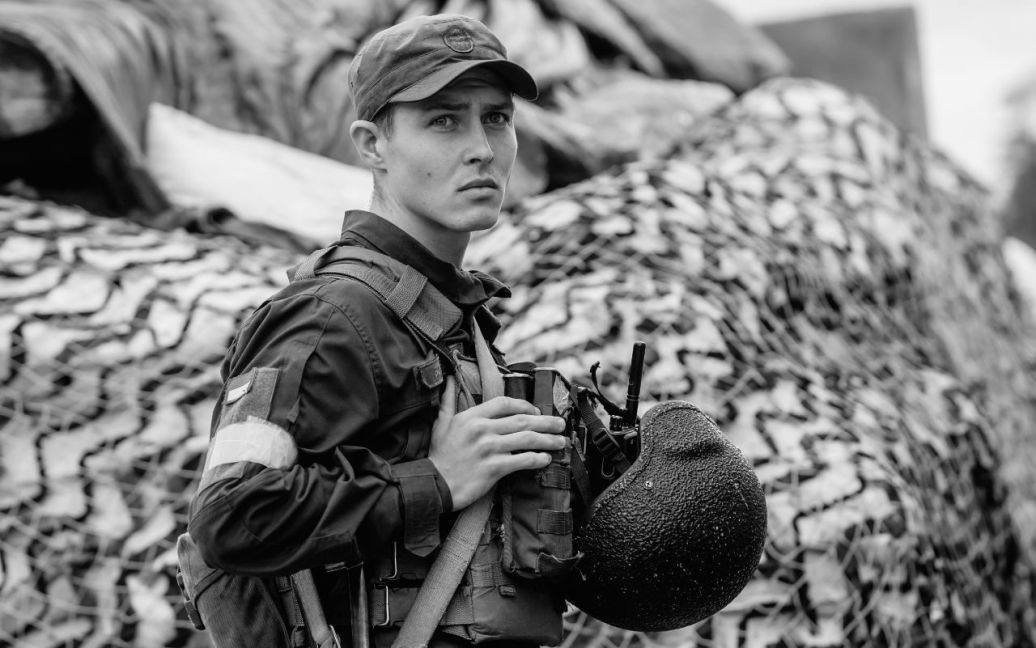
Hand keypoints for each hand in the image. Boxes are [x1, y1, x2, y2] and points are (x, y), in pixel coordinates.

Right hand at [427, 376, 566, 509]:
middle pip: (522, 420)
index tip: (535, 411)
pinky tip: (545, 459)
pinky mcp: (494, 468)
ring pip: (527, 439)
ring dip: (548, 440)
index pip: (505, 403)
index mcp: (472, 416)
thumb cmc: (439, 455)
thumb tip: (451, 379)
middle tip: (560, 424)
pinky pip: (522, 460)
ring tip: (560, 441)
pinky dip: (537, 459)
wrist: (433, 484)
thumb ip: (449, 400)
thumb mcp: (441, 423)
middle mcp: (483, 429)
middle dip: (546, 422)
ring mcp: (489, 448)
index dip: (524, 406)